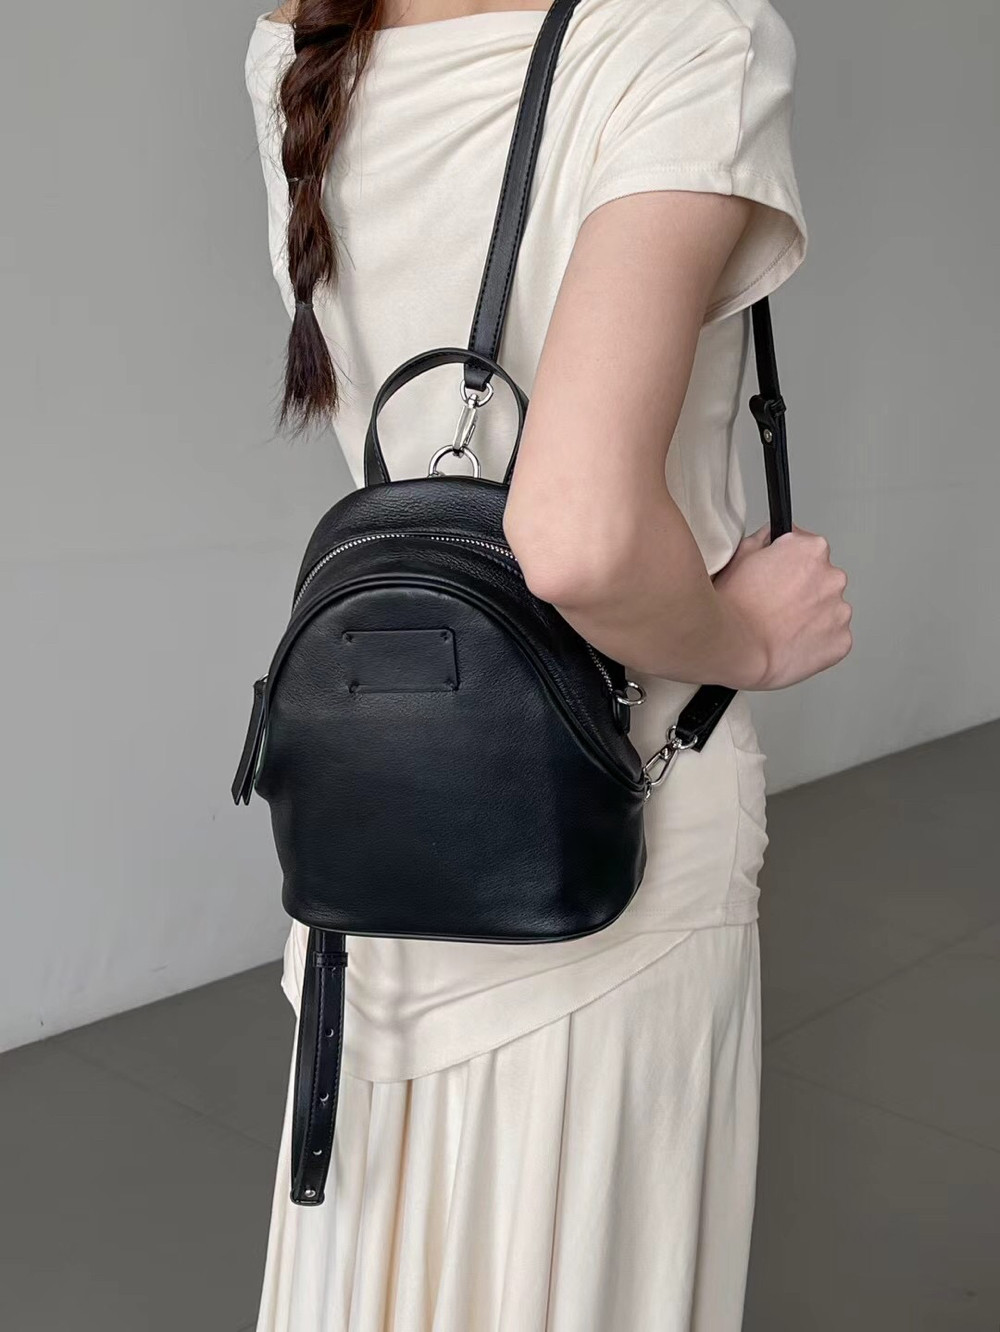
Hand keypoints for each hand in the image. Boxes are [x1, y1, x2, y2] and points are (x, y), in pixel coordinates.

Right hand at [712, 521, 852, 689]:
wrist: (737, 648)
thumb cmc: (734, 606)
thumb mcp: (740, 555)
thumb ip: (765, 540)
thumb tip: (771, 539)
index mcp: (812, 550)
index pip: (809, 548)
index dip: (790, 563)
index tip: (778, 576)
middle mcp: (832, 577)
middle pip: (822, 579)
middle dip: (804, 590)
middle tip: (775, 605)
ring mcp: (839, 611)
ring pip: (829, 610)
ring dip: (811, 616)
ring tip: (781, 627)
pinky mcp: (841, 641)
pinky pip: (832, 639)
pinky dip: (816, 642)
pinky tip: (791, 643)